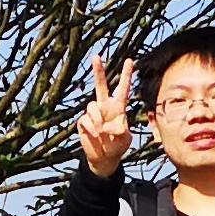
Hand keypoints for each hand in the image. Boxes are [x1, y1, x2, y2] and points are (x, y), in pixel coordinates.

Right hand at [74, 54, 133, 176]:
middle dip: (98, 71)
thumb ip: (122, 130)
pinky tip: (95, 135)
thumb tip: (110, 124)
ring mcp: (94, 114)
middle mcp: (105, 107)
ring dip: (97, 119)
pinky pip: (85, 119)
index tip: (130, 61)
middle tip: (96, 56)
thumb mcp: (126, 139)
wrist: (104, 159)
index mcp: (118, 108)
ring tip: (101, 131)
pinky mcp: (83, 122)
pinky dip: (91, 127)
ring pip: (92, 106)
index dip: (126, 75)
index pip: (123, 88)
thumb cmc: (117, 147)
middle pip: (101, 85)